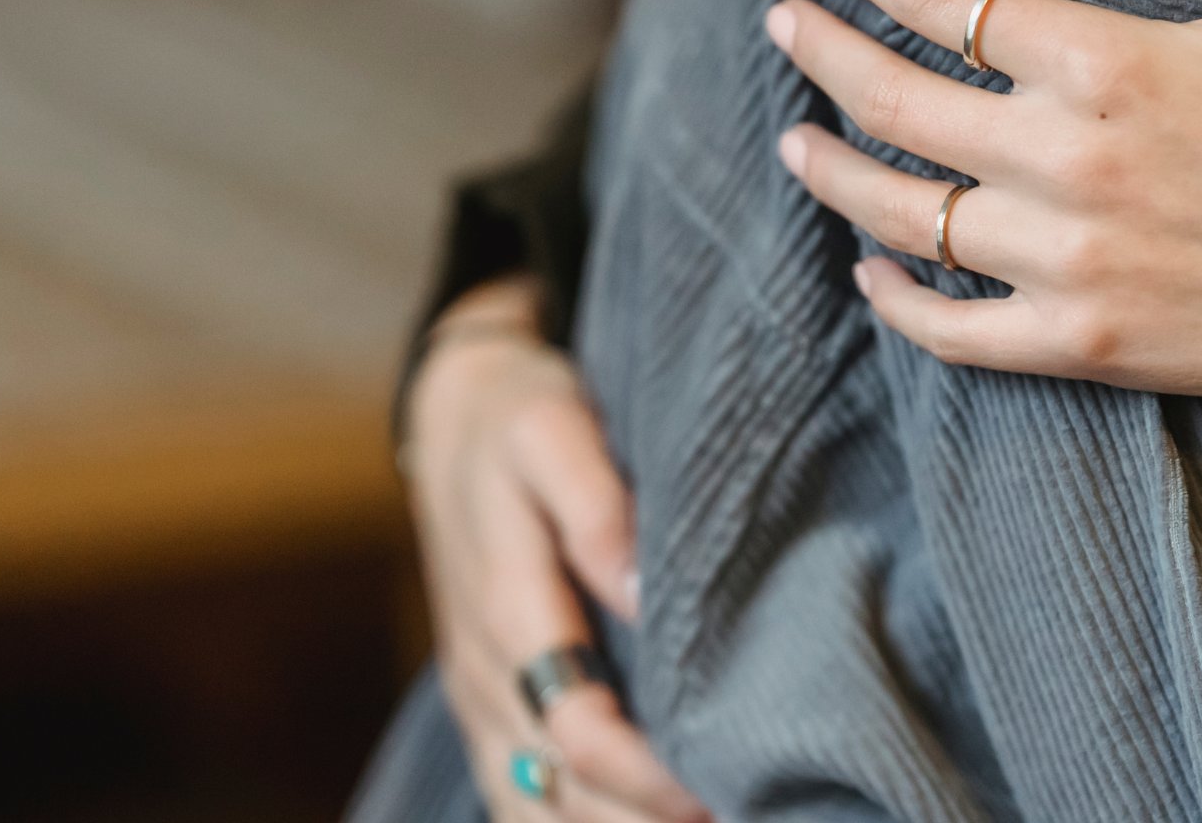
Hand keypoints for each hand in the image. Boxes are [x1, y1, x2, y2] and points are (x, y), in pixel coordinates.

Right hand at [404, 276, 708, 822]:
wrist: (454, 418)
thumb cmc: (520, 418)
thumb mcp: (552, 430)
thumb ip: (595, 508)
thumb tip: (643, 592)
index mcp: (507, 610)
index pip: (580, 731)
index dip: (653, 777)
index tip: (728, 787)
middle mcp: (486, 676)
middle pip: (563, 795)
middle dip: (649, 821)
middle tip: (746, 811)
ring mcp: (481, 703)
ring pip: (538, 814)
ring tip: (709, 821)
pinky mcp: (489, 712)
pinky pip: (519, 803)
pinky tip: (648, 822)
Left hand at [765, 0, 1201, 397]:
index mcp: (1108, 63)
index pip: (947, 2)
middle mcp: (1065, 161)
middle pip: (896, 100)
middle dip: (823, 55)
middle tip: (785, 28)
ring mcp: (1064, 260)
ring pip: (904, 213)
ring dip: (835, 172)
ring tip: (795, 142)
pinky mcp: (1080, 342)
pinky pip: (953, 330)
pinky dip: (897, 301)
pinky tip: (871, 272)